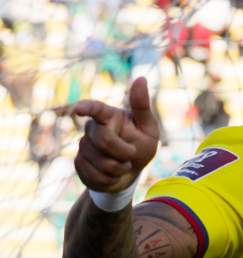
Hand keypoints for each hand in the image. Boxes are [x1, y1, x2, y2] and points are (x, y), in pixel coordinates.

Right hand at [71, 77, 159, 192]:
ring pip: (100, 161)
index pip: (96, 108)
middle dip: (124, 152)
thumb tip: (141, 78)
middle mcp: (92, 128)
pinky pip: (94, 175)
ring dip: (119, 168)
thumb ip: (142, 106)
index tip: (79, 109)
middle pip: (105, 140)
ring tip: (123, 164)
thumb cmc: (141, 144)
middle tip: (132, 154)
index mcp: (109, 116)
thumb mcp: (149, 128)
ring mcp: (83, 145)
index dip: (87, 108)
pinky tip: (112, 175)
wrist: (130, 171)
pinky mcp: (78, 162)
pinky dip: (110, 180)